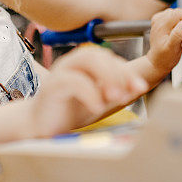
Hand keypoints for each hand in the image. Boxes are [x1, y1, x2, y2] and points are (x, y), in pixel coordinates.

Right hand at [27, 46, 146, 136]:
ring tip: (115, 97)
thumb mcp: (100, 100)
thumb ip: (117, 92)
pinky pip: (72, 80)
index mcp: (86, 64)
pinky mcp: (51, 85)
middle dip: (118, 72)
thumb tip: (140, 86)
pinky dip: (89, 92)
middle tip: (127, 94)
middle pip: (99, 55)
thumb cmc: (71, 111)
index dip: (128, 71)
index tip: (141, 88)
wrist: (40, 127)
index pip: (111, 58)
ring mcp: (61, 71)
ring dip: (106, 76)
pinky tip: (97, 107)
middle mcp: (74, 63)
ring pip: (87, 59)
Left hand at [146, 8, 181, 74]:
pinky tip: (178, 24)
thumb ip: (177, 35)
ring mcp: (157, 22)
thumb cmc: (165, 57)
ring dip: (181, 16)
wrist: (157, 62)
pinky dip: (176, 17)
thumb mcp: (173, 48)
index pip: (176, 13)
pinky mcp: (158, 23)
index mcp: (161, 26)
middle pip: (175, 11)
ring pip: (172, 12)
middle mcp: (158, 22)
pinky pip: (169, 15)